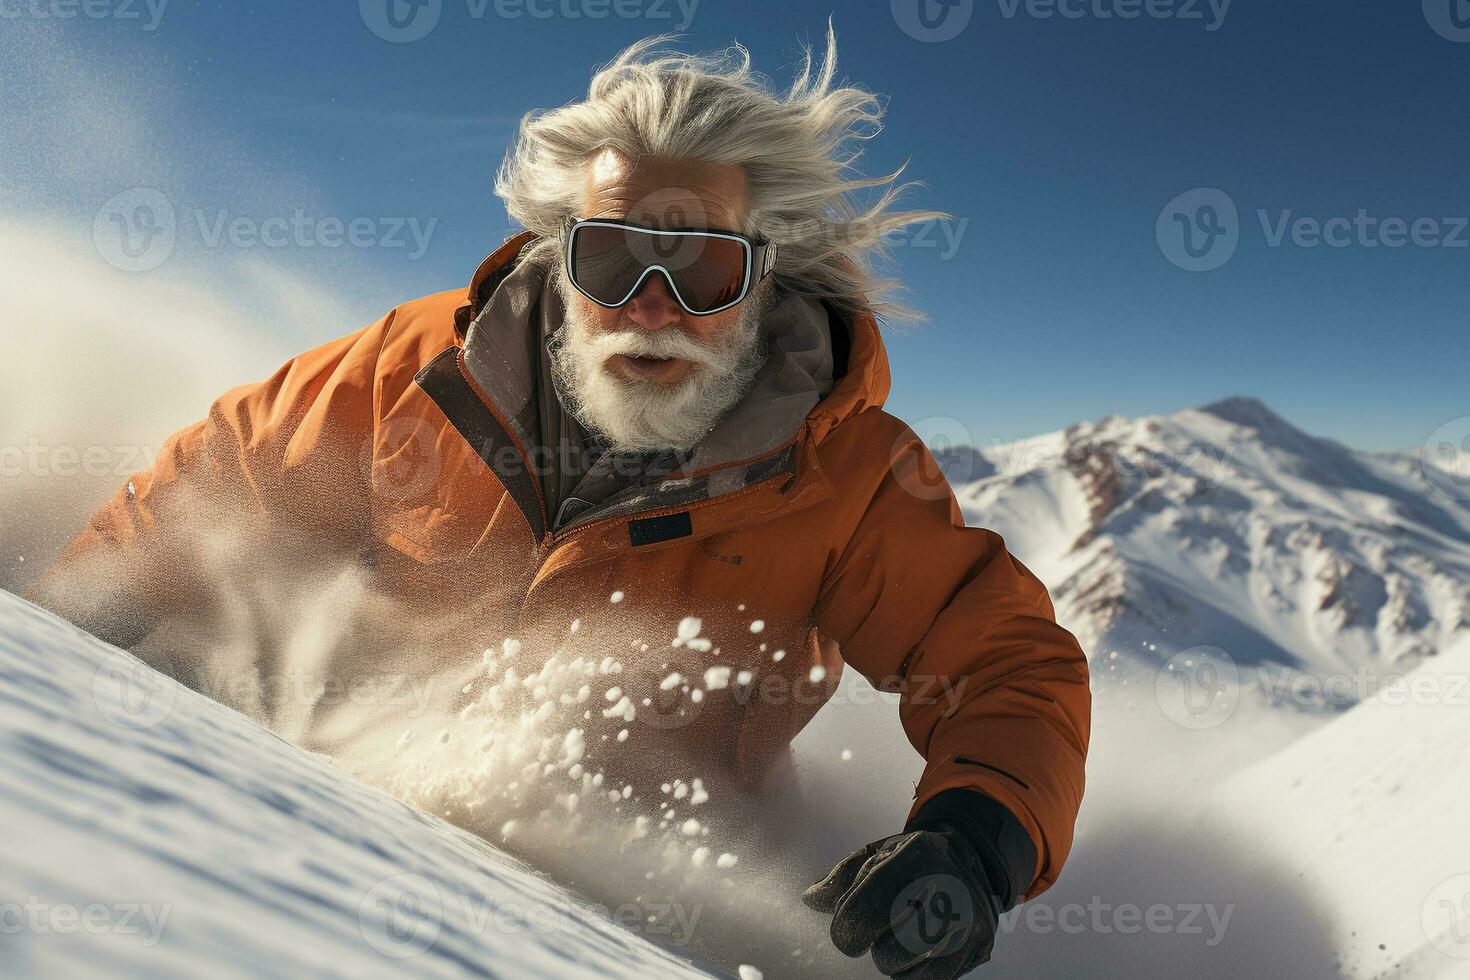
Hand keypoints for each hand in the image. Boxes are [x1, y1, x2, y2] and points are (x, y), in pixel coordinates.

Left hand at [802, 828, 1000, 978]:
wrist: (970, 858)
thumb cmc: (911, 860)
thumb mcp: (876, 854)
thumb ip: (840, 878)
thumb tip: (811, 900)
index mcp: (913, 857)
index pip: (862, 915)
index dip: (846, 930)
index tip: (848, 927)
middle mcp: (945, 889)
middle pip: (886, 952)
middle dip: (874, 944)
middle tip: (881, 926)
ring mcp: (966, 921)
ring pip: (907, 970)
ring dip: (893, 958)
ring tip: (902, 933)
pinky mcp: (977, 946)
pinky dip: (914, 971)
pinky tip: (917, 950)